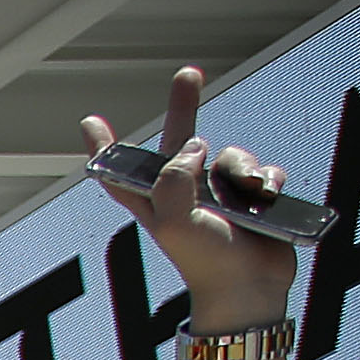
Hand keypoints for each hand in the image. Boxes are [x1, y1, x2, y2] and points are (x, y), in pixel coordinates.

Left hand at [87, 67, 298, 327]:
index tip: (92, 121)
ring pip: (232, 156)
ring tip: (247, 197)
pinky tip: (267, 199)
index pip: (121, 171)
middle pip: (180, 142)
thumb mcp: (175, 222)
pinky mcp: (251, 199)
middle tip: (189, 72)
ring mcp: (218, 195)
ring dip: (243, 169)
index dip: (107, 147)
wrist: (250, 287)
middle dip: (184, 105)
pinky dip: (267, 179)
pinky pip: (262, 171)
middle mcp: (184, 194)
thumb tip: (191, 145)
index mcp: (154, 202)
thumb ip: (174, 180)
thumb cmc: (205, 261)